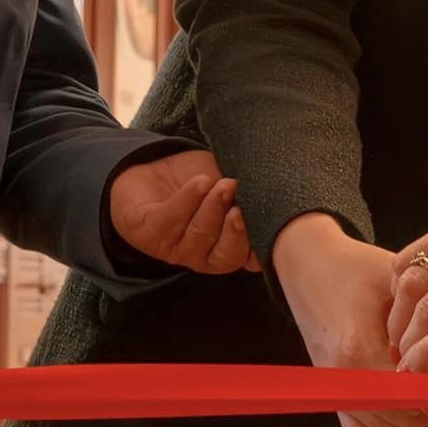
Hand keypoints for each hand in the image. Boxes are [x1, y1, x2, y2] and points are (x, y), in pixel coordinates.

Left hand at [108, 149, 256, 272]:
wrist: (156, 167)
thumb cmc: (201, 181)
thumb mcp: (232, 186)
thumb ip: (252, 198)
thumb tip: (280, 206)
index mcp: (227, 249)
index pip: (247, 258)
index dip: (256, 246)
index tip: (266, 225)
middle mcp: (201, 256)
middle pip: (223, 255)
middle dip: (234, 230)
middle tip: (241, 206)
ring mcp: (174, 248)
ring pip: (198, 235)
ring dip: (213, 208)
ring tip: (221, 184)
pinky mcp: (147, 233)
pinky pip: (169, 220)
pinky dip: (188, 200)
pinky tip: (200, 183)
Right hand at [271, 214, 427, 426]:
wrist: (309, 267)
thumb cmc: (357, 270)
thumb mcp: (400, 282)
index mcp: (358, 347)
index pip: (412, 394)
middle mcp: (342, 377)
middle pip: (402, 420)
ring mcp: (334, 391)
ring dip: (415, 417)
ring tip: (427, 385)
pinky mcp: (332, 396)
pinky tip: (405, 403)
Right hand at [388, 202, 427, 377]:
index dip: (426, 358)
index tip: (411, 377)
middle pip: (427, 309)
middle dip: (408, 345)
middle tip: (405, 365)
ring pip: (411, 284)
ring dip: (399, 320)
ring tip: (403, 341)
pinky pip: (407, 261)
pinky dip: (400, 290)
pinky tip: (409, 308)